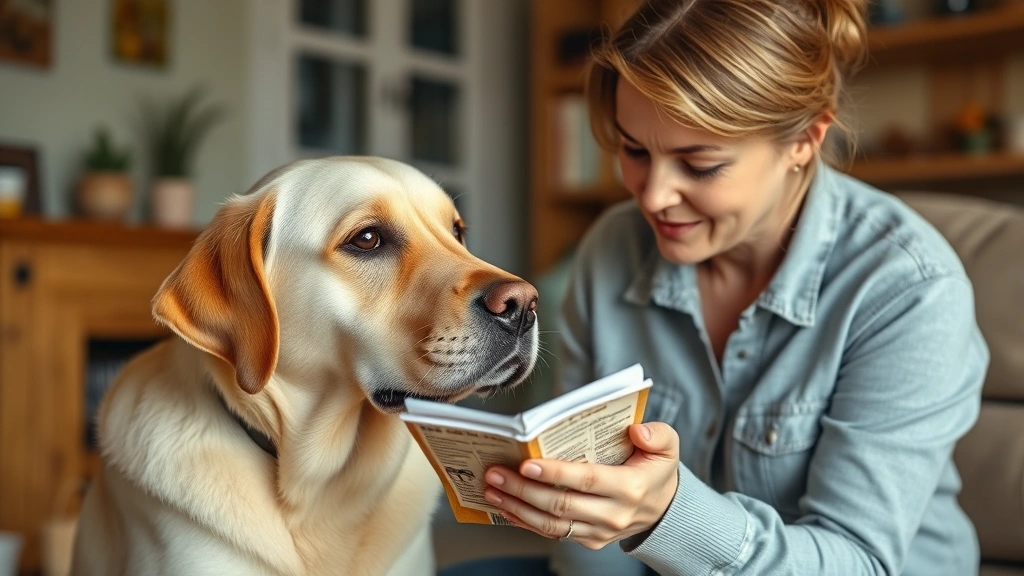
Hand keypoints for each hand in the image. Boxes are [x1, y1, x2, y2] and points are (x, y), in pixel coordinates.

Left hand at [483, 422, 679, 549]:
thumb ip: (657, 434)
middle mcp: (613, 514)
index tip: (527, 464)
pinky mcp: (588, 540)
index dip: (555, 473)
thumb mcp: (668, 447)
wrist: (664, 509)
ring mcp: (599, 531)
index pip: (586, 480)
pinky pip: (552, 533)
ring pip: (551, 524)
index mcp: (630, 488)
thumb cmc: (656, 470)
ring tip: (492, 490)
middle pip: (560, 504)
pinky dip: (525, 521)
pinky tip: (506, 507)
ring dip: (517, 508)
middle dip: (523, 490)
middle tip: (496, 474)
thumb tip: (636, 431)